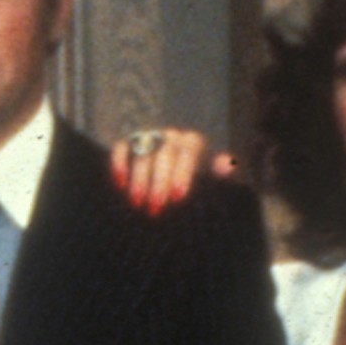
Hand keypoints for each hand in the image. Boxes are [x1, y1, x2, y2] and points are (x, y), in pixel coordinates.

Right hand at [102, 123, 227, 214]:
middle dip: (158, 183)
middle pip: (163, 155)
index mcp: (192, 142)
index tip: (178, 197)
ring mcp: (149, 137)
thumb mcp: (212, 176)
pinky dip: (119, 164)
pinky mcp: (129, 142)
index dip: (182, 175)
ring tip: (136, 202)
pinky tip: (120, 184)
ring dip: (139, 179)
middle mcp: (170, 136)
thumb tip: (226, 164)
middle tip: (156, 208)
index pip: (187, 153)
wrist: (175, 172)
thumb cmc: (196, 180)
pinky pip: (122, 148)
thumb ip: (220, 172)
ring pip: (142, 154)